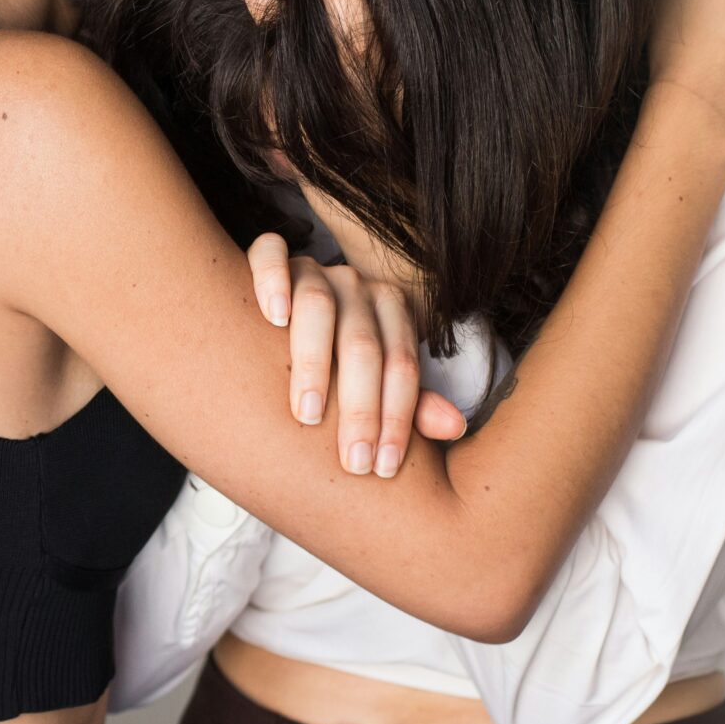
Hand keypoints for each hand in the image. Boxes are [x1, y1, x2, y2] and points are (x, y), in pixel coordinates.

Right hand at [249, 232, 467, 476]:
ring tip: (308, 414)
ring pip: (318, 305)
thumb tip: (456, 428)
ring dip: (315, 362)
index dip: (397, 418)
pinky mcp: (272, 258)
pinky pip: (270, 255)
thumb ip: (408, 404)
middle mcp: (357, 287)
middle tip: (353, 460)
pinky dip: (272, 281)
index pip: (402, 366)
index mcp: (392, 313)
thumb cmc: (330, 366)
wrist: (268, 327)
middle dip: (360, 408)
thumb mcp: (372, 385)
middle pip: (364, 345)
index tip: (383, 469)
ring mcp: (314, 270)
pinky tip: (273, 317)